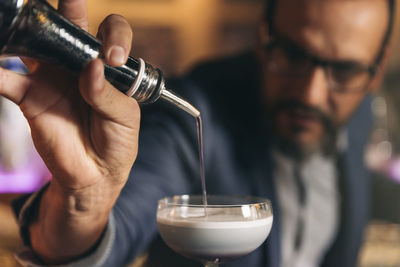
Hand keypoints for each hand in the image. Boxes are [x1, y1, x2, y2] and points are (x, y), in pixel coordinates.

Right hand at [0, 0, 139, 262]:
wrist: (94, 175)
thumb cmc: (117, 142)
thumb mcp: (125, 119)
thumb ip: (110, 95)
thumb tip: (93, 67)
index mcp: (108, 67)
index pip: (111, 33)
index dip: (113, 36)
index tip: (113, 57)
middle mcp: (79, 65)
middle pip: (71, 26)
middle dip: (69, 7)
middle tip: (69, 0)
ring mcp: (52, 77)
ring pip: (36, 43)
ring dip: (27, 29)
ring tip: (19, 17)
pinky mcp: (30, 96)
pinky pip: (7, 80)